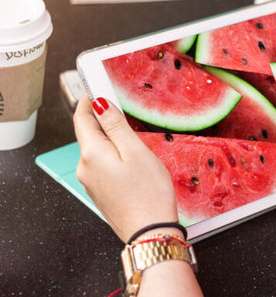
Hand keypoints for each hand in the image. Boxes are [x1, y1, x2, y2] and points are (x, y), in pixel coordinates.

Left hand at [73, 94, 177, 241]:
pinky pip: (102, 166)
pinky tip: (130, 160)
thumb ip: (115, 126)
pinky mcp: (101, 192)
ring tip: (130, 134)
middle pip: (88, 134)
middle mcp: (86, 168)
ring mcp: (92, 182)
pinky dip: (112, 155)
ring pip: (96, 151)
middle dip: (100, 119)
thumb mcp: (135, 151)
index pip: (81, 119)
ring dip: (109, 138)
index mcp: (91, 153)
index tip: (95, 88)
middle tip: (119, 108)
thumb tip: (99, 104)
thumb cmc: (148, 193)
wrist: (150, 231)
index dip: (87, 101)